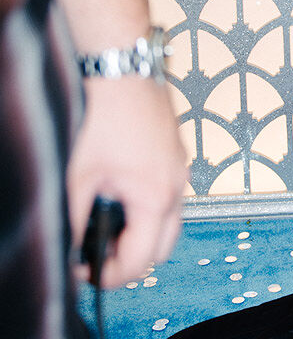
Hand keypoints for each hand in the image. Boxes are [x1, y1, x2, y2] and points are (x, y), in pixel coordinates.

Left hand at [68, 76, 187, 288]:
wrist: (118, 62)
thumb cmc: (101, 110)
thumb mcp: (77, 174)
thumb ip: (72, 220)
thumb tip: (68, 251)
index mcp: (156, 196)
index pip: (139, 261)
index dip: (107, 276)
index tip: (81, 274)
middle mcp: (177, 183)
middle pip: (161, 247)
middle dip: (129, 258)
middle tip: (93, 255)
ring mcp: (179, 165)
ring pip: (166, 219)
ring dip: (138, 229)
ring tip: (100, 218)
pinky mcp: (172, 149)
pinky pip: (166, 191)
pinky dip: (143, 202)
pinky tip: (113, 187)